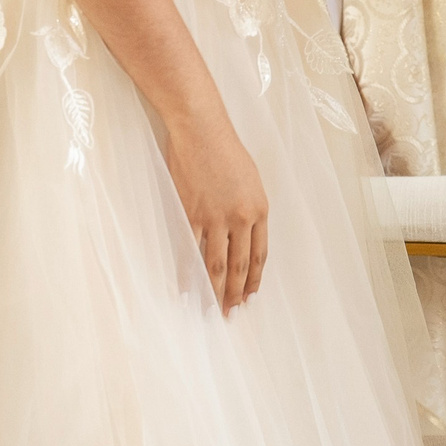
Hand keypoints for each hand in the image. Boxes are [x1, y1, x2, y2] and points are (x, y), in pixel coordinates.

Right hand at [165, 111, 269, 313]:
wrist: (202, 130)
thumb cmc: (225, 150)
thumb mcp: (250, 180)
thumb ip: (249, 209)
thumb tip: (244, 234)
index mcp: (259, 210)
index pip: (259, 255)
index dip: (253, 279)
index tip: (249, 297)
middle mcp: (240, 218)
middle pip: (239, 265)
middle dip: (235, 293)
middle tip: (231, 314)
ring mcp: (215, 218)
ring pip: (215, 264)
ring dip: (214, 291)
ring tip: (212, 310)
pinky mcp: (191, 214)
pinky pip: (189, 250)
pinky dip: (188, 273)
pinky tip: (187, 289)